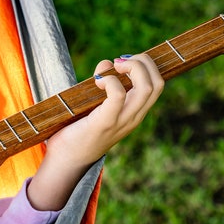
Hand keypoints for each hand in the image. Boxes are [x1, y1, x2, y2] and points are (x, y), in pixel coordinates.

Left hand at [27, 53, 163, 210]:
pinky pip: (117, 96)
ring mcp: (121, 122)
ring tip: (112, 67)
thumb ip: (104, 87)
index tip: (122, 62)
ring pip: (146, 88)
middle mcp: (133, 118)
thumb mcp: (97, 108)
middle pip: (158, 83)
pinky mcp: (104, 123)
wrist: (65, 162)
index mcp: (135, 114)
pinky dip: (109, 81)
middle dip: (143, 62)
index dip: (146, 66)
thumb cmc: (78, 132)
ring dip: (132, 67)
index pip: (158, 85)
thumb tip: (106, 63)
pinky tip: (97, 82)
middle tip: (118, 62)